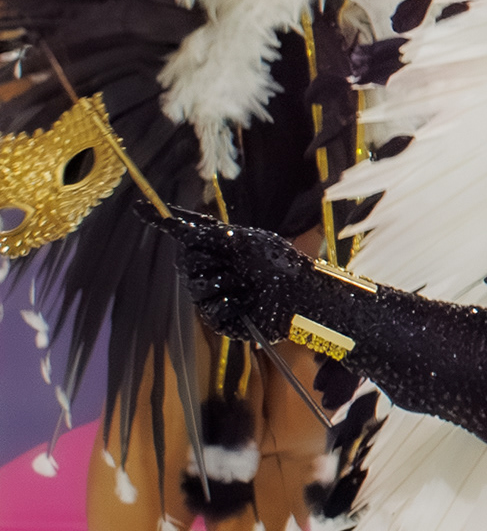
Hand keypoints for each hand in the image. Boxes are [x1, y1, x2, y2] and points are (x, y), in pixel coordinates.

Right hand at [166, 205, 310, 343]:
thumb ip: (209, 233)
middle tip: (237, 261)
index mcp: (219, 249)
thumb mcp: (244, 240)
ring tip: (246, 283)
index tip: (140, 208)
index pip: (186, 235)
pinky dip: (228, 304)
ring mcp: (217, 297)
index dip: (164, 222)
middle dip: (209, 257)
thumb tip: (178, 223)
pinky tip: (245, 301)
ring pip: (195, 288)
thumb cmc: (280, 262)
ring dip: (222, 281)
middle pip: (186, 261)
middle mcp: (214, 272)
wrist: (302, 292)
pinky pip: (210, 311)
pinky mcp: (225, 321)